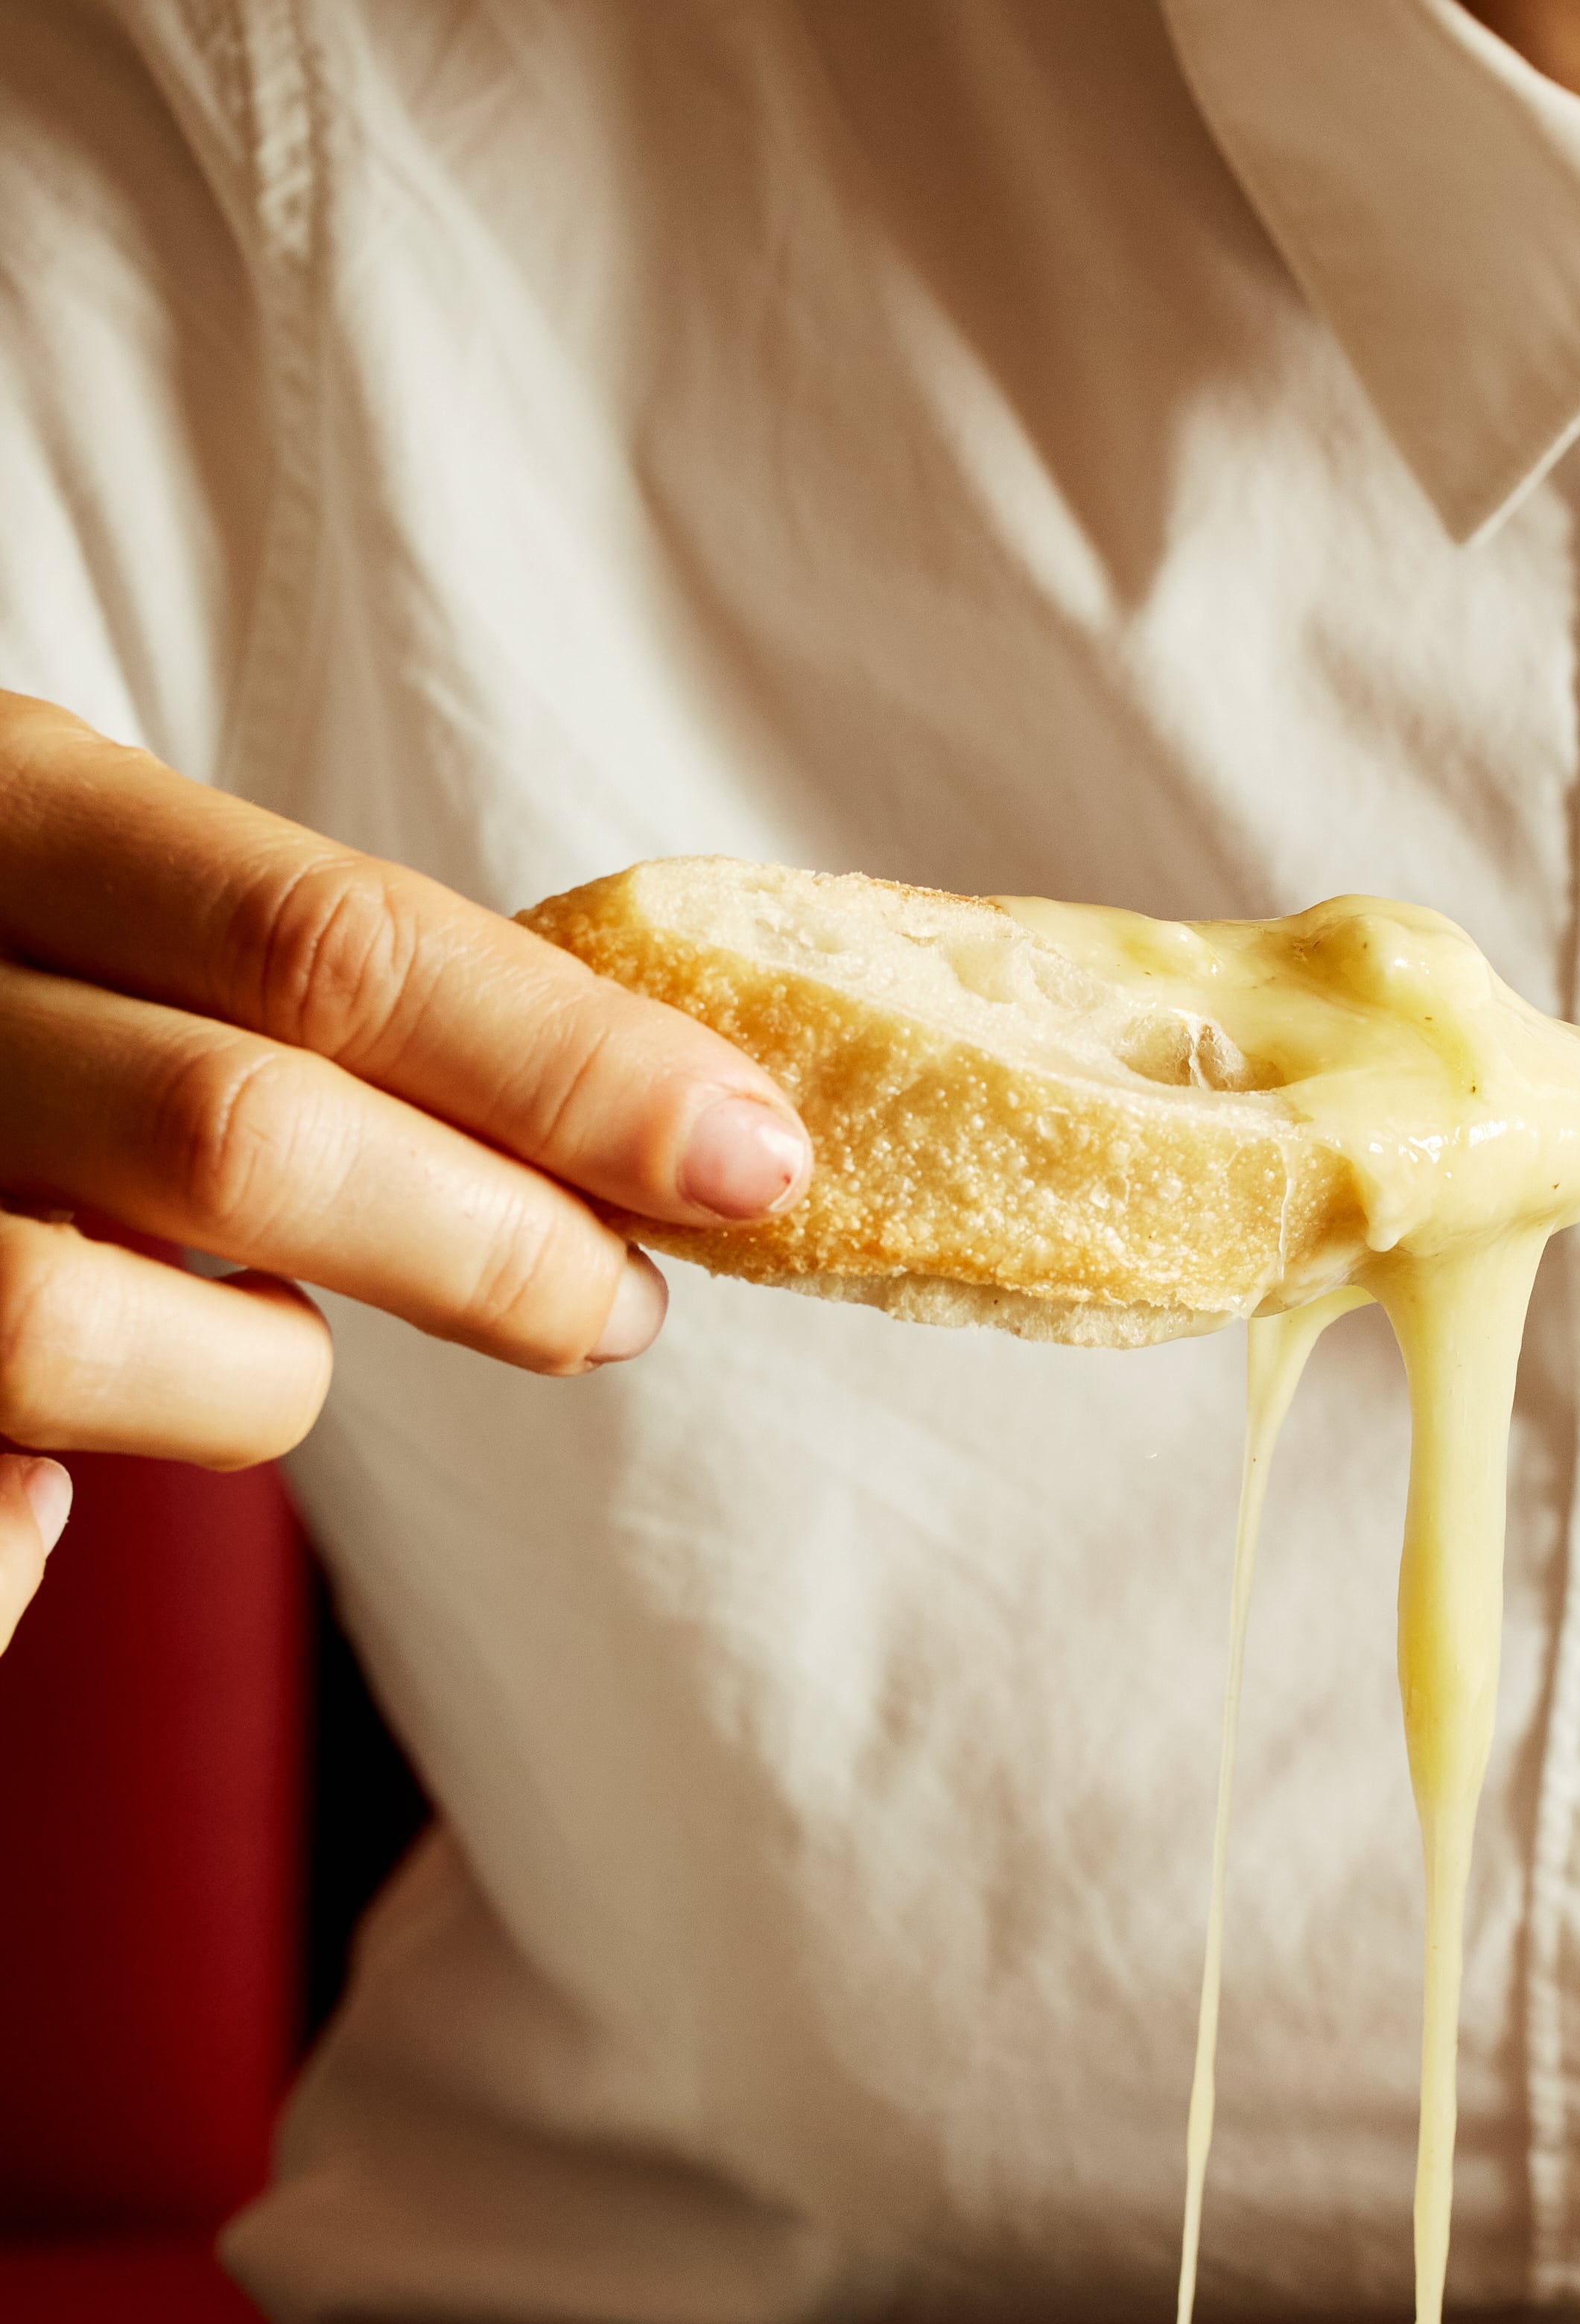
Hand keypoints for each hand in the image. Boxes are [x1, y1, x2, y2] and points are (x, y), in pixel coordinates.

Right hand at [0, 694, 811, 1650]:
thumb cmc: (1, 994)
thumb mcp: (101, 907)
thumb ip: (288, 987)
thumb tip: (629, 1130)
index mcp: (3, 805)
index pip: (330, 943)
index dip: (570, 1067)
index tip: (759, 1157)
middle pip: (244, 1129)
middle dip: (489, 1242)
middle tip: (618, 1303)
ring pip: (83, 1325)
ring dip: (252, 1377)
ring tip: (275, 1349)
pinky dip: (37, 1518)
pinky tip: (51, 1486)